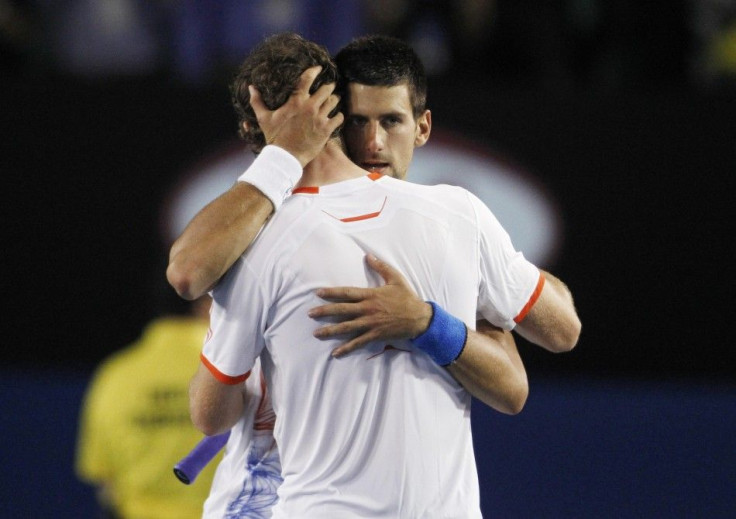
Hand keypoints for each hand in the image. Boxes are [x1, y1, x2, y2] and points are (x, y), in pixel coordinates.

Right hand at [249, 66, 343, 166]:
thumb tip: (251, 87)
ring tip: (333, 101)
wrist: (286, 157)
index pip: (307, 78)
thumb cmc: (275, 138)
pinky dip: (339, 116)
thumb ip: (257, 102)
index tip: (319, 68)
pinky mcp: (326, 129)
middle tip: (329, 88)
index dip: (315, 71)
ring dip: (334, 100)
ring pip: (334, 101)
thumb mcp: (264, 119)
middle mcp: (310, 106)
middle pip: (326, 89)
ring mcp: (319, 118)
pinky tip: (336, 117)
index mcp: (296, 101)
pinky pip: (339, 117)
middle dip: (328, 87)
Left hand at [308, 254, 432, 357]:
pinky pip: (358, 342)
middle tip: (310, 313)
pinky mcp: (375, 335)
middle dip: (324, 312)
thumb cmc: (407, 297)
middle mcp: (367, 309)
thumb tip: (368, 255)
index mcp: (370, 295)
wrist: (419, 318)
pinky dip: (346, 348)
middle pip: (342, 310)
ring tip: (316, 333)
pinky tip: (335, 353)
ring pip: (347, 327)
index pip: (347, 293)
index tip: (318, 293)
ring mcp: (370, 323)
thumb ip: (380, 267)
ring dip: (330, 331)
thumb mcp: (395, 278)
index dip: (331, 293)